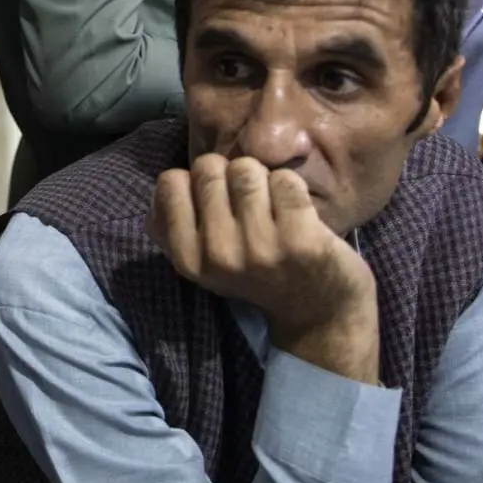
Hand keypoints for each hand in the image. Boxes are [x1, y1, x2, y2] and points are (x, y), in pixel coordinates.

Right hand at [146, 154, 379, 382]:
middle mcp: (218, 254)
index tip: (214, 202)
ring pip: (247, 168)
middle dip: (228, 176)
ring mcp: (260, 247)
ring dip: (262, 179)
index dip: (193, 182)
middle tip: (248, 204)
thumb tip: (162, 187)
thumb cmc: (258, 277)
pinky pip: (285, 180)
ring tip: (272, 208)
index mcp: (188, 259)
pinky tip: (297, 212)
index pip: (170, 182)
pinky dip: (292, 188)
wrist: (320, 314)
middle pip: (208, 168)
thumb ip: (174, 228)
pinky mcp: (301, 240)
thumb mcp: (205, 264)